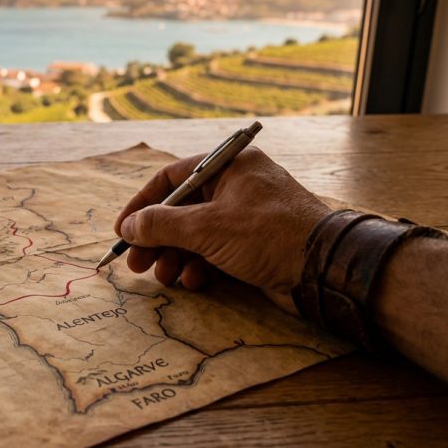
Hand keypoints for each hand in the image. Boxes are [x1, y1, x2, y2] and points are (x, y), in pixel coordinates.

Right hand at [114, 147, 328, 299]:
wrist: (325, 269)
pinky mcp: (255, 243)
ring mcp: (247, 215)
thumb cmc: (268, 235)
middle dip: (157, 240)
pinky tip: (193, 282)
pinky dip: (200, 266)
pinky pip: (216, 250)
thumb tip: (129, 226)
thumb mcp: (206, 228)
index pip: (172, 178)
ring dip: (176, 257)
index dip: (142, 205)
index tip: (123, 231)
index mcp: (229, 166)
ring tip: (165, 278)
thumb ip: (162, 225)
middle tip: (137, 264)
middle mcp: (238, 185)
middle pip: (182, 210)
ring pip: (197, 234)